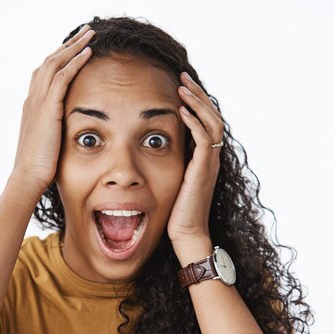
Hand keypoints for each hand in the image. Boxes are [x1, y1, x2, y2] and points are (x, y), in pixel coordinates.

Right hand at [10, 25, 94, 192]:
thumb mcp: (46, 142)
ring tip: (90, 34)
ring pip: (56, 63)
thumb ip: (53, 131)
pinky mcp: (48, 107)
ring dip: (74, 46)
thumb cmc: (38, 166)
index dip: (58, 58)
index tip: (73, 48)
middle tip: (84, 32)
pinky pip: (62, 76)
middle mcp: (32, 98)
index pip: (44, 73)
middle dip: (68, 45)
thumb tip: (64, 132)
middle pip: (49, 61)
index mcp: (32, 106)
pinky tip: (88, 52)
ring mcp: (38, 101)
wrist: (28, 176)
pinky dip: (75, 61)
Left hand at [167, 72, 223, 246]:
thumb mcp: (168, 178)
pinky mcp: (203, 170)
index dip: (194, 101)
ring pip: (211, 122)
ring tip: (182, 85)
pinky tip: (181, 110)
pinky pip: (204, 139)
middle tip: (182, 76)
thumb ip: (166, 160)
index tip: (179, 85)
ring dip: (196, 102)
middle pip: (211, 115)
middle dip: (196, 94)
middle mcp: (210, 156)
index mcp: (203, 156)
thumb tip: (145, 146)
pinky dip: (194, 122)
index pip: (204, 120)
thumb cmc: (173, 210)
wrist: (185, 233)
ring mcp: (210, 162)